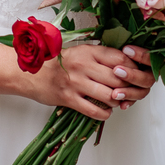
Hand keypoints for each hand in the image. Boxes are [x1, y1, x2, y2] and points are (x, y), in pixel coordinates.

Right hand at [27, 43, 155, 120]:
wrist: (30, 73)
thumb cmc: (57, 63)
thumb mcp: (79, 53)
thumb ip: (100, 57)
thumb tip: (125, 65)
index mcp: (87, 51)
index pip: (119, 58)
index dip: (131, 67)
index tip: (134, 74)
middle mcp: (82, 65)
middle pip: (117, 78)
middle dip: (127, 88)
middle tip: (129, 92)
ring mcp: (75, 82)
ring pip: (109, 95)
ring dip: (117, 102)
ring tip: (116, 102)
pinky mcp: (68, 98)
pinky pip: (94, 110)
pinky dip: (104, 113)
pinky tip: (105, 111)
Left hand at [116, 45, 153, 110]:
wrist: (107, 61)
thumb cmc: (117, 49)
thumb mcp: (123, 44)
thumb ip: (128, 45)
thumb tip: (126, 43)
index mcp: (151, 61)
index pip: (152, 59)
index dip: (141, 55)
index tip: (126, 49)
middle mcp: (149, 74)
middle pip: (147, 79)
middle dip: (132, 75)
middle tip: (116, 71)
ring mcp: (143, 86)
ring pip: (142, 92)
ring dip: (129, 92)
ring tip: (115, 93)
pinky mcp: (134, 95)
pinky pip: (134, 101)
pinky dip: (127, 103)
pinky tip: (121, 105)